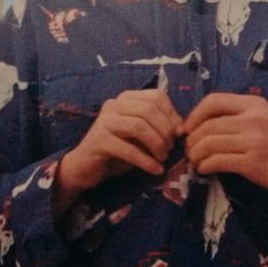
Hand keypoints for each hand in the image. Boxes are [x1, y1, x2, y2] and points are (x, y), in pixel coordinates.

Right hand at [57, 89, 181, 200]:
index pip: (156, 96)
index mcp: (126, 99)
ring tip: (163, 158)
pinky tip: (156, 169)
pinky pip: (128, 149)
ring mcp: (104, 121)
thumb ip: (158, 128)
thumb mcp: (141, 137)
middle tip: (170, 149)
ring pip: (138, 126)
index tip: (179, 133)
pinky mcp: (98, 141)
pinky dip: (146, 161)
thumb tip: (181, 129)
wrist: (86, 167)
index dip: (171, 114)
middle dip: (164, 130)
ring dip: (156, 144)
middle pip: (148, 110)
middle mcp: (113, 105)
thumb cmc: (118, 150)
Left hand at [184, 93, 267, 198]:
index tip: (188, 130)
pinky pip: (217, 161)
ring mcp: (254, 140)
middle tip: (190, 152)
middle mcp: (254, 118)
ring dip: (195, 155)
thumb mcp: (265, 121)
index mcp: (255, 104)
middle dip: (192, 140)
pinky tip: (205, 170)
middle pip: (207, 125)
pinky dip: (205, 166)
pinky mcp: (253, 162)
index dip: (194, 115)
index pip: (213, 101)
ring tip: (196, 162)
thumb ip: (240, 118)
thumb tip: (202, 126)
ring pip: (209, 143)